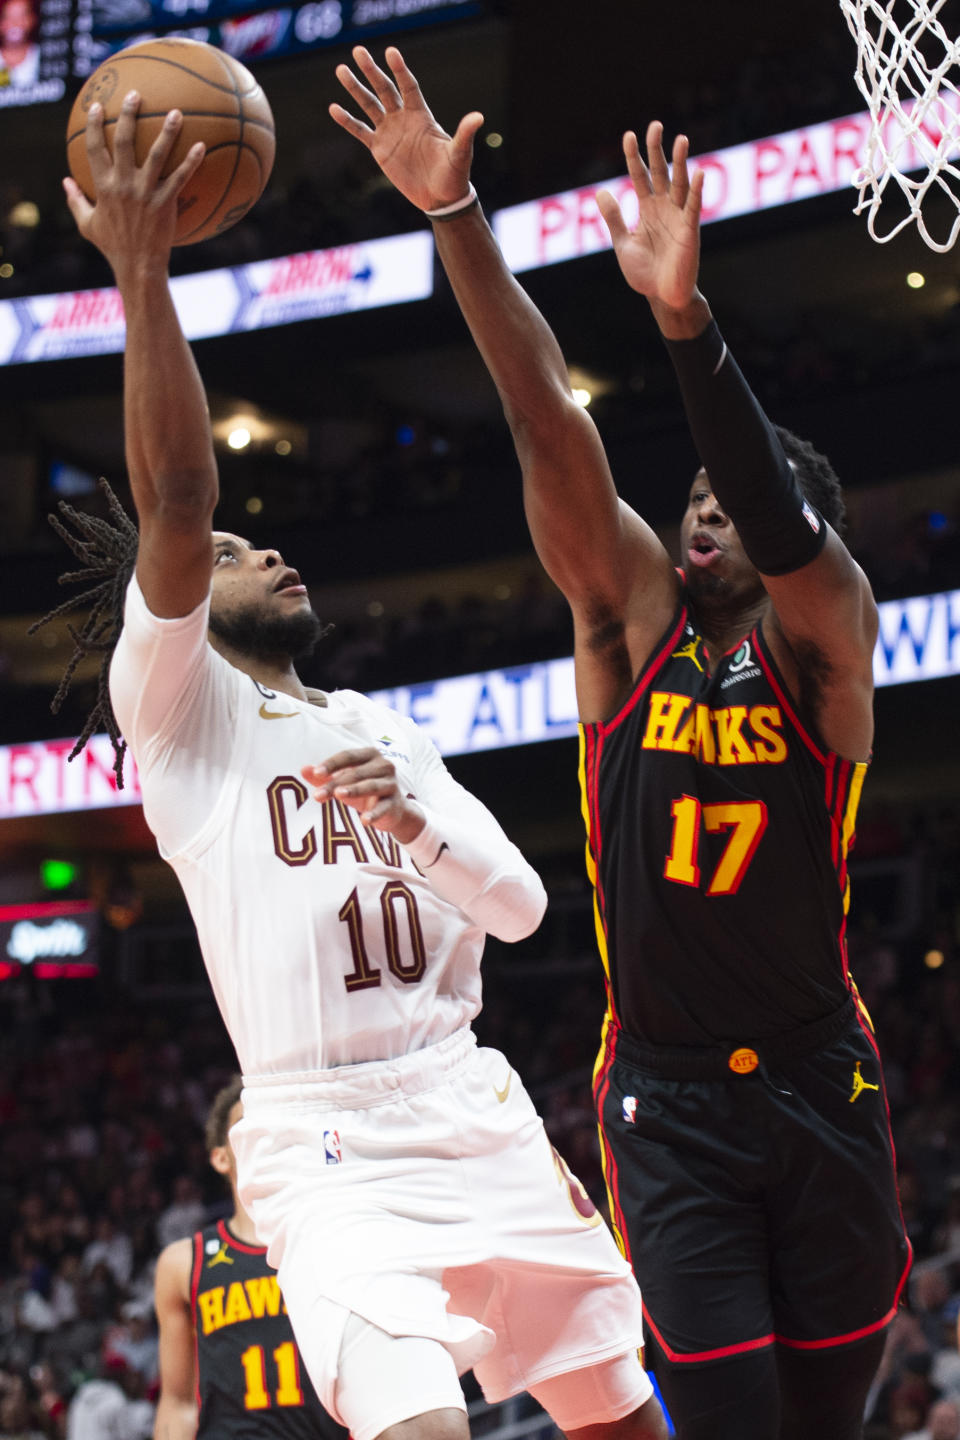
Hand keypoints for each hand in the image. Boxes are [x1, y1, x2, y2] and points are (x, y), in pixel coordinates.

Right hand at [62, 90, 204, 278]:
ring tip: (176, 112)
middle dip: (128, 114)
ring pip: (157, 155)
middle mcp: (123, 184)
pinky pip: (180, 178)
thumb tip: (64, 181)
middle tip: (136, 94)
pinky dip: (192, 162)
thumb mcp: (88, 224)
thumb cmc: (113, 246)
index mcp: (103, 186)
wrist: (137, 266)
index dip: (95, 125)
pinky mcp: (165, 203)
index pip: (94, 147)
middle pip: (125, 141)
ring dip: (167, 131)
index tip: (97, 105)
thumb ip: (75, 200)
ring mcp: (145, 192)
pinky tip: (202, 146)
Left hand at [302, 749, 424, 843]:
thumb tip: (303, 769)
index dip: (332, 764)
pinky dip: (374, 813)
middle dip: (335, 783)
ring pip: (371, 786)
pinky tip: (364, 820)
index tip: (316, 773)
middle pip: (356, 773)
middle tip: (317, 795)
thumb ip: (325, 777)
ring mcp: (391, 784)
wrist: (393, 810)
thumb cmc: (365, 791)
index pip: (348, 756)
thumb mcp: (344, 783)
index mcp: (370, 755)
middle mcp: (383, 765)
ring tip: (339, 795)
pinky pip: (383, 807)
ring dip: (355, 790)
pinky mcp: (395, 803)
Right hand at [330, 45, 482, 212]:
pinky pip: (361, 132)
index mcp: (421, 116)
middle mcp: (404, 119)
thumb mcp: (460, 154)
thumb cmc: (454, 174)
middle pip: (385, 89)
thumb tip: (478, 117)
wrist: (440, 198)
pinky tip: (333, 108)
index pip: (408, 86)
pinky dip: (347, 121)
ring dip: (355, 88)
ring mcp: (390, 133)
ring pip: (369, 105)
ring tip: (340, 70)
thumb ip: (464, 134)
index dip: (400, 70)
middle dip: (372, 71)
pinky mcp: (380, 150)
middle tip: (358, 51)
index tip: (391, 52)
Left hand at [596, 122, 703, 314]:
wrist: (662, 297)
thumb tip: (600, 192)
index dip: (634, 157)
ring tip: (681, 139)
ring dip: (681, 162)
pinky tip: (698, 173)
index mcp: (647, 210)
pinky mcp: (690, 230)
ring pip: (679, 184)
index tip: (628, 135)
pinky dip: (696, 190)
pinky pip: (693, 207)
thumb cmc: (644, 273)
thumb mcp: (623, 243)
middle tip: (655, 126)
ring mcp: (678, 217)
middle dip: (657, 150)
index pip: (639, 177)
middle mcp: (664, 208)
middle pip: (660, 172)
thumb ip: (614, 218)